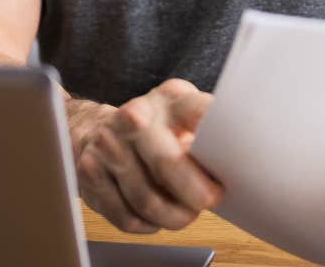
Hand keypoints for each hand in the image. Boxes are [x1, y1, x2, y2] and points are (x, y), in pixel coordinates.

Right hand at [68, 80, 222, 233]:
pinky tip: (155, 218)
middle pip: (168, 163)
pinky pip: (126, 216)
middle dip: (195, 193)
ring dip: (173, 217)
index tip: (235, 164)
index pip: (202, 114)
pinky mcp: (90, 174)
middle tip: (209, 201)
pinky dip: (147, 225)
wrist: (90, 127)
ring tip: (185, 215)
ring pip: (147, 200)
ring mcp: (108, 145)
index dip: (222, 141)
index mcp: (168, 100)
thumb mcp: (181, 115)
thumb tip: (233, 165)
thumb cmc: (151, 128)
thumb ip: (204, 135)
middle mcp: (134, 117)